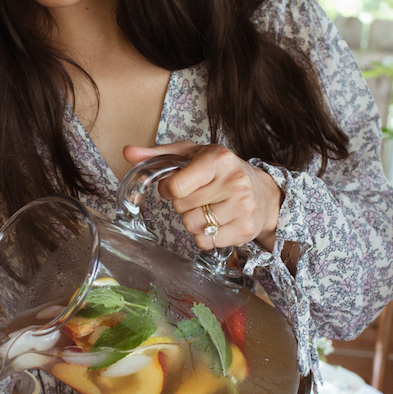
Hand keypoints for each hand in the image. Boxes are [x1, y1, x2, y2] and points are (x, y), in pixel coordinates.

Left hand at [124, 141, 282, 250]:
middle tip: (199, 196)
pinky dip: (205, 235)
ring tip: (209, 209)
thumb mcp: (192, 155)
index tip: (176, 186)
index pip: (175, 186)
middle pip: (181, 208)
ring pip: (192, 226)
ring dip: (193, 221)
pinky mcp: (245, 229)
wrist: (265, 194)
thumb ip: (158, 154)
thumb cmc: (221, 172)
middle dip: (183, 204)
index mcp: (218, 159)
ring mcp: (242, 207)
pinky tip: (218, 222)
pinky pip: (205, 242)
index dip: (168, 189)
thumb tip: (127, 152)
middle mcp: (233, 182)